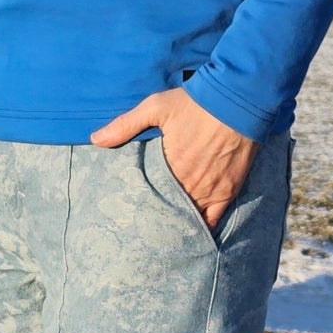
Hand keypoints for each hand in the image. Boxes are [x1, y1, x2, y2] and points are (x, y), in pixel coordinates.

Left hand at [91, 88, 257, 228]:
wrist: (238, 100)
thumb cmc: (195, 103)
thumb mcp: (155, 107)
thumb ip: (125, 125)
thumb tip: (95, 139)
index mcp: (170, 167)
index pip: (149, 196)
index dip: (140, 204)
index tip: (130, 210)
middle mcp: (190, 184)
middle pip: (169, 209)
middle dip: (158, 215)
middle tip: (144, 227)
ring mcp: (211, 190)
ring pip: (190, 217)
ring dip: (177, 221)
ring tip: (164, 231)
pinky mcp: (229, 190)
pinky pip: (215, 218)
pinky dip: (203, 226)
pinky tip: (192, 230)